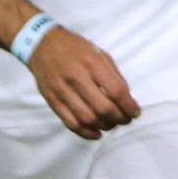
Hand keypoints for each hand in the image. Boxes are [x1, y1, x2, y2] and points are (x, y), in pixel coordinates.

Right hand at [26, 27, 140, 138]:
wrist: (42, 45)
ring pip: (87, 118)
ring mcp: (61, 91)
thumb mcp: (100, 53)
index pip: (116, 91)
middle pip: (102, 108)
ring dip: (104, 126)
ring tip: (113, 124)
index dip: (129, 105)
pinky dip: (86, 132)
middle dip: (119, 118)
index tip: (135, 112)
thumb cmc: (75, 48)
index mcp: (92, 63)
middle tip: (126, 119)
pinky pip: (70, 122)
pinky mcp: (52, 101)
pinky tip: (97, 133)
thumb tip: (127, 98)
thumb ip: (113, 75)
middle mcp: (76, 78)